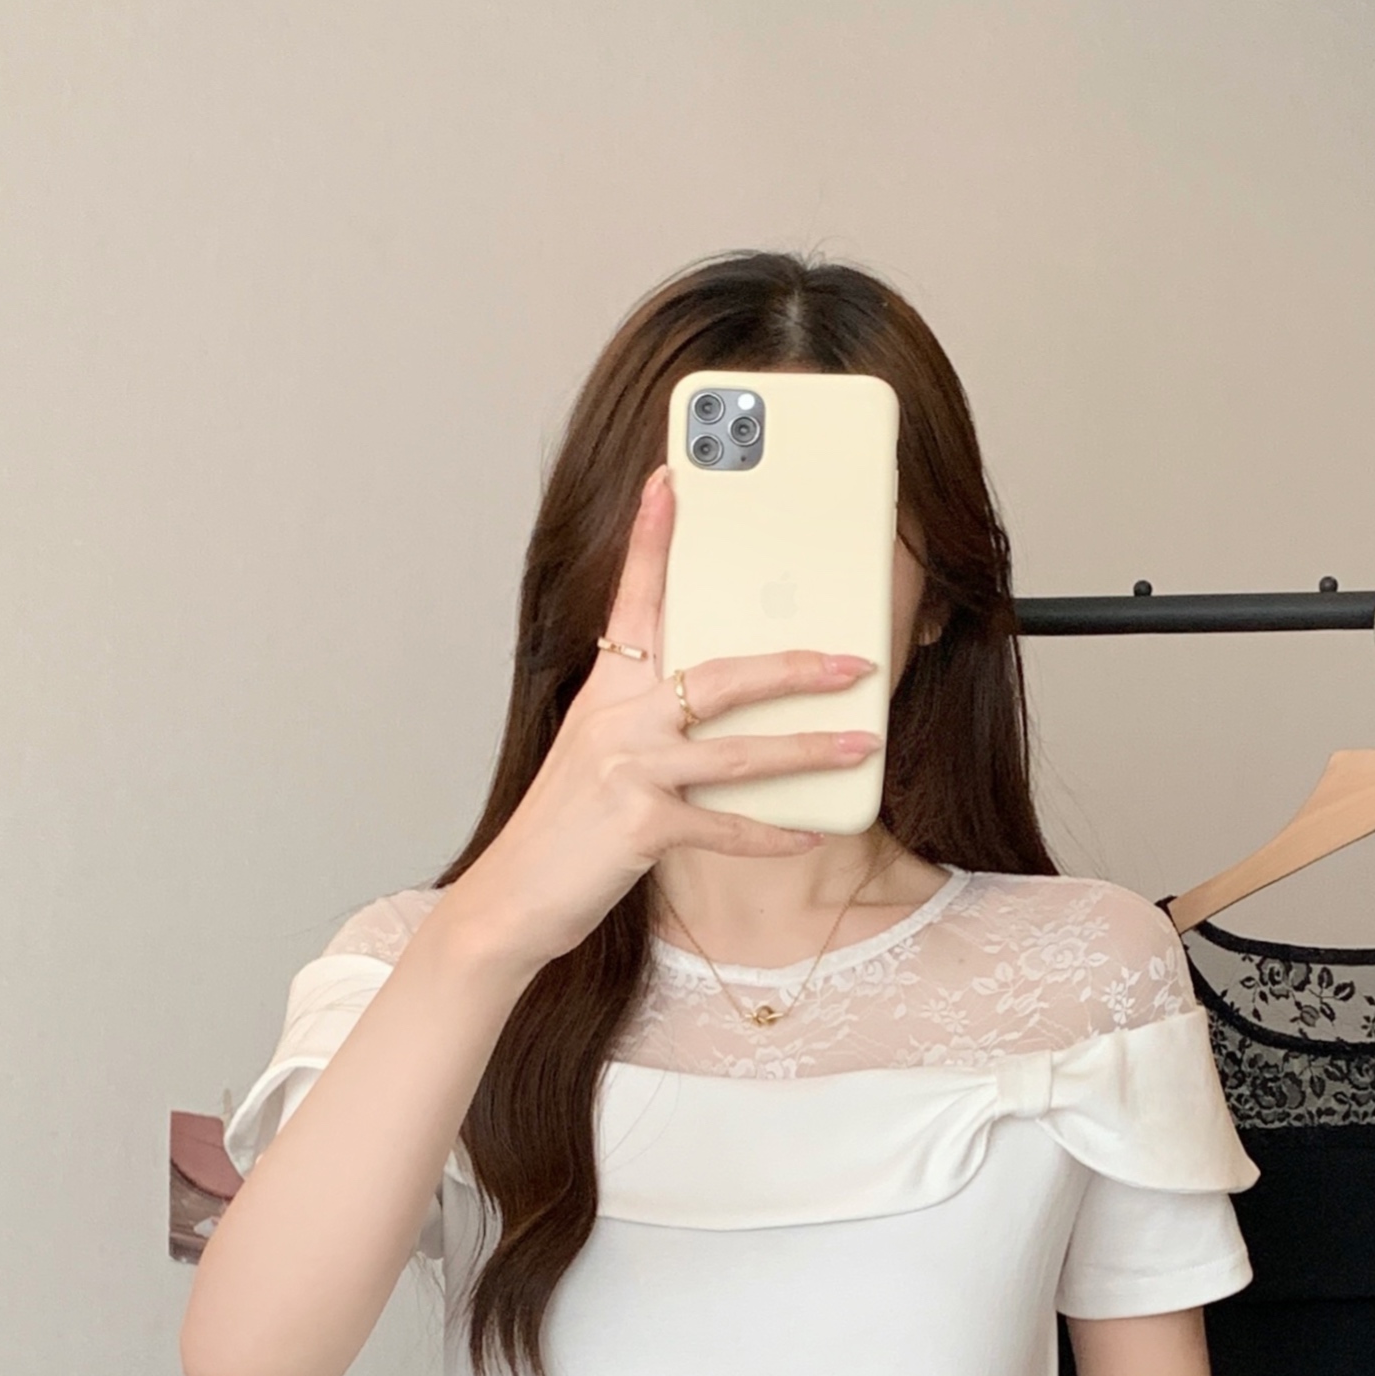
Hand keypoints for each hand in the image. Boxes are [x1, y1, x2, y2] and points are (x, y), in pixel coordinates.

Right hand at [446, 465, 880, 972]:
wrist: (512, 895)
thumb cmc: (563, 830)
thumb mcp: (596, 759)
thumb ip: (649, 729)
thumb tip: (722, 721)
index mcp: (605, 692)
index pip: (633, 600)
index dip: (651, 539)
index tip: (670, 479)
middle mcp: (616, 719)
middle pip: (721, 675)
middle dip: (794, 667)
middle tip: (852, 662)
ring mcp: (629, 770)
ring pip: (740, 752)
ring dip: (810, 750)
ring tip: (862, 744)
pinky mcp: (641, 826)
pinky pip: (727, 826)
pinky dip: (773, 834)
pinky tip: (810, 834)